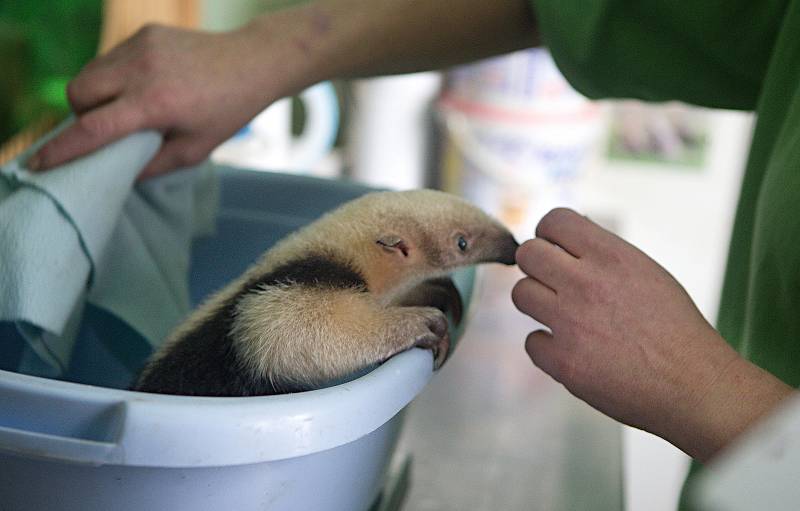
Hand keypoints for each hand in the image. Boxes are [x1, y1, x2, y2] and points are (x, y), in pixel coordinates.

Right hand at [29, 22, 300, 178]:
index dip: (62, 149)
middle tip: (107, 130)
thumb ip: (152, 165)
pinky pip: (110, 58)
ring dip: (95, 95)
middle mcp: (142, 69)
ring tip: (127, 109)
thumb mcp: (194, 150)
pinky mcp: (145, 32)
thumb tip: (116, 173)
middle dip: (81, 116)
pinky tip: (142, 87)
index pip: (93, 128)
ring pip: (89, 73)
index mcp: (155, 103)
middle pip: (77, 93)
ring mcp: (141, 46)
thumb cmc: (227, 111)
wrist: (252, 62)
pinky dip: (114, 77)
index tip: (38, 164)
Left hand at [512, 208, 792, 460]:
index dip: (549, 234)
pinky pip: (532, 342)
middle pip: (527, 254)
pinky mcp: (563, 362)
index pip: (555, 220)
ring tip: (563, 316)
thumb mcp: (646, 272)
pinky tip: (574, 351)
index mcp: (612, 256)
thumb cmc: (674, 328)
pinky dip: (548, 348)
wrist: (694, 385)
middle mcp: (586, 283)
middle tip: (553, 283)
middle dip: (536, 266)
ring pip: (520, 294)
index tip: (555, 250)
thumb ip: (604, 253)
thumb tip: (566, 235)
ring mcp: (570, 323)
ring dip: (537, 303)